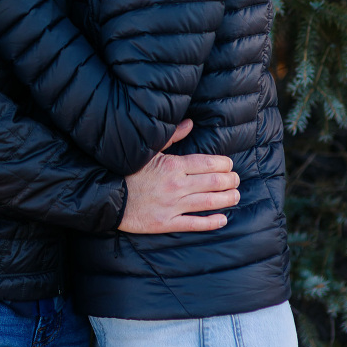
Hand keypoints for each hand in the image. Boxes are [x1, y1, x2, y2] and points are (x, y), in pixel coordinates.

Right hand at [119, 119, 239, 233]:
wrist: (109, 196)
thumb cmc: (128, 169)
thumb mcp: (149, 149)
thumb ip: (172, 136)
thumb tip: (190, 122)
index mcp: (173, 165)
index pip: (207, 164)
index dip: (223, 164)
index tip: (229, 164)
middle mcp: (176, 186)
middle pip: (213, 183)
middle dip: (230, 181)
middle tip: (237, 179)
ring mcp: (173, 206)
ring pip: (208, 202)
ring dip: (227, 199)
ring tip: (236, 195)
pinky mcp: (167, 223)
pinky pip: (195, 224)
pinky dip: (211, 222)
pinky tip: (223, 219)